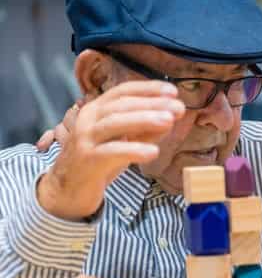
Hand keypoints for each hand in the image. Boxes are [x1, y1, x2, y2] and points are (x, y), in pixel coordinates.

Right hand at [36, 81, 183, 220]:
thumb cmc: (99, 160)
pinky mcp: (87, 160)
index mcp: (97, 110)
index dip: (148, 89)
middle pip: (121, 105)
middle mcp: (89, 120)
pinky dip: (133, 150)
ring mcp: (86, 139)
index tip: (173, 91)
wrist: (68, 189)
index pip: (123, 92)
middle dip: (152, 104)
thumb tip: (170, 118)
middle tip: (178, 107)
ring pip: (114, 123)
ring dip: (144, 120)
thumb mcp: (124, 141)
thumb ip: (145, 130)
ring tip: (169, 121)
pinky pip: (112, 152)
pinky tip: (153, 152)